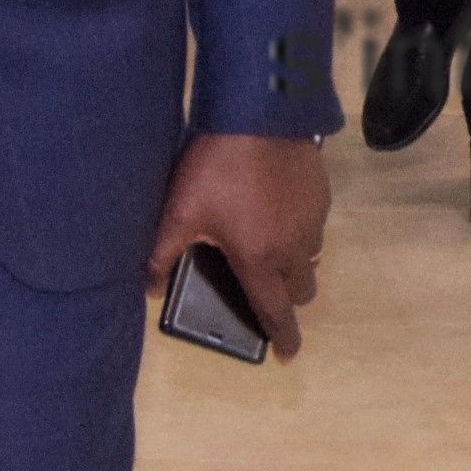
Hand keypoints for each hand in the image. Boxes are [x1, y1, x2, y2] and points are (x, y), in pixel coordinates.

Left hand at [151, 132, 329, 359]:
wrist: (261, 115)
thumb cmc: (218, 168)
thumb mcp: (179, 211)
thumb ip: (162, 253)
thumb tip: (148, 288)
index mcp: (260, 260)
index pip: (276, 312)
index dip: (283, 338)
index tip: (287, 355)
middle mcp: (294, 247)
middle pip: (301, 290)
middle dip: (286, 298)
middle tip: (263, 285)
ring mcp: (313, 220)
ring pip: (311, 258)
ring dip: (295, 263)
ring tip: (269, 245)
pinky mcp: (322, 195)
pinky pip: (316, 226)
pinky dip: (301, 231)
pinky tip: (278, 210)